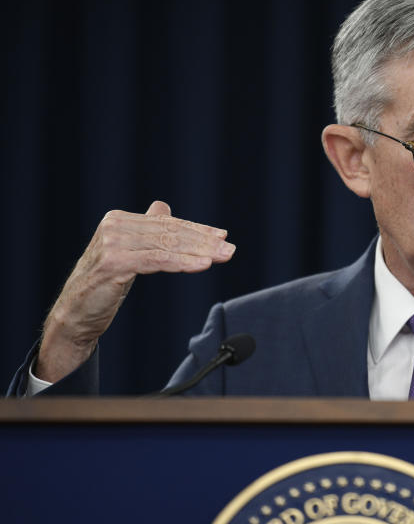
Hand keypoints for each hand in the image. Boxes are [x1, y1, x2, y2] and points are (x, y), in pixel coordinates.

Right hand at [36, 201, 234, 382]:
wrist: (75, 315)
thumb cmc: (103, 284)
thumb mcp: (127, 252)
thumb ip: (144, 229)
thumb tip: (162, 207)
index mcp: (118, 219)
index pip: (166, 223)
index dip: (197, 229)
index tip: (222, 236)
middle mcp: (114, 226)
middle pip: (169, 232)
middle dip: (203, 241)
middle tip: (229, 248)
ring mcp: (112, 243)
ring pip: (166, 246)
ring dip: (199, 252)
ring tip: (222, 256)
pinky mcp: (114, 263)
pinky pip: (157, 260)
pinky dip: (183, 262)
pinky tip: (203, 265)